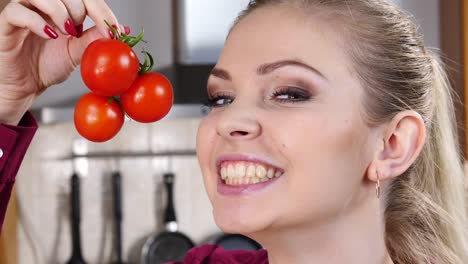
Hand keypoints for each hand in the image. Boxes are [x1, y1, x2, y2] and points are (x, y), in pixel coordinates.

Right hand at [0, 0, 126, 124]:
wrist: (25, 87)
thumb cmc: (47, 66)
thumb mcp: (78, 53)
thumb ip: (94, 39)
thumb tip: (120, 31)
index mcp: (63, 10)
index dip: (101, 11)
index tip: (115, 29)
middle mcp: (43, 6)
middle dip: (79, 8)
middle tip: (82, 30)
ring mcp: (24, 11)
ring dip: (59, 10)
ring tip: (67, 31)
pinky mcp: (6, 24)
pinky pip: (17, 11)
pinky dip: (36, 21)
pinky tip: (50, 35)